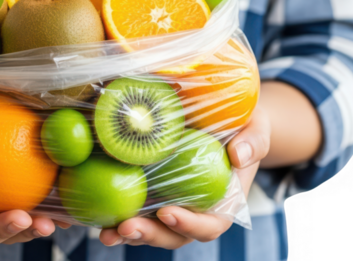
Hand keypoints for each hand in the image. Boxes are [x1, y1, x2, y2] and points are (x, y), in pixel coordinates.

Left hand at [99, 107, 270, 248]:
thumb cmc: (243, 123)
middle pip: (173, 235)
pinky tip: (95, 216)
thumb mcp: (257, 127)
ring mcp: (170, 203)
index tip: (168, 211)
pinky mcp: (149, 192)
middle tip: (126, 227)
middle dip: (150, 235)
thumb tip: (239, 156)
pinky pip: (133, 208)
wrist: (223, 117)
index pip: (210, 225)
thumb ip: (254, 141)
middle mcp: (194, 209)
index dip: (190, 224)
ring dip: (128, 234)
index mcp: (223, 203)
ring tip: (106, 232)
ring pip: (150, 228)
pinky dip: (114, 215)